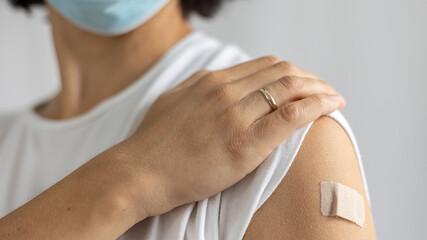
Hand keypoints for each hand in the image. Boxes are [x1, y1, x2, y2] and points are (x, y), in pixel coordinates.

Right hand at [126, 56, 345, 217]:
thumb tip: (218, 81)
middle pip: (282, 73)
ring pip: (290, 89)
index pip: (265, 65)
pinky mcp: (244, 143)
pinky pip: (289, 116)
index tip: (304, 82)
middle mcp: (226, 91)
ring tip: (334, 98)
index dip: (291, 71)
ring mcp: (235, 116)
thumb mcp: (174, 100)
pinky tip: (331, 107)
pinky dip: (316, 107)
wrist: (140, 172)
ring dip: (320, 90)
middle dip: (310, 78)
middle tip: (325, 89)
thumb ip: (199, 88)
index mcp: (211, 81)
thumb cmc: (154, 143)